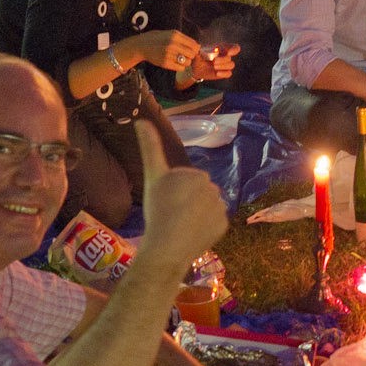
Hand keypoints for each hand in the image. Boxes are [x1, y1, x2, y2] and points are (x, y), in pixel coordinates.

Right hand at [125, 29, 202, 71]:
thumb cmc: (158, 39)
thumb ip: (184, 39)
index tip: (192, 50)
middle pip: (192, 54)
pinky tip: (175, 63)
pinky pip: (181, 68)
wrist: (142, 45)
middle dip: (191, 55)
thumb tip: (198, 46)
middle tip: (186, 55)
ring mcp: (168, 54)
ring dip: (186, 62)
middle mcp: (172, 44)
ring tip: (179, 59)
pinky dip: (180, 67)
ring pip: (187, 62)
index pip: (194, 44)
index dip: (195, 48)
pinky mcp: (165, 63)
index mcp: (175, 35)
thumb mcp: (170, 34)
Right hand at [130, 126, 226, 274]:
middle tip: (171, 215)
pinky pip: (213, 224)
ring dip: (196, 215)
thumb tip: (141, 119)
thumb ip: (150, 147)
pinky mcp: (224, 225)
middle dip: (186, 202)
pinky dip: (205, 228)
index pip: (184, 183)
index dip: (172, 194)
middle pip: (197, 195)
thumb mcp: (152, 177)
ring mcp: (220, 207)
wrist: (168, 245)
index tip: (164, 203)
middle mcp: (212, 187)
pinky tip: (192, 234)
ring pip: (206, 209)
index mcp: (196, 175)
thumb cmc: (158, 210)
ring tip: (180, 226)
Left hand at [187, 43, 238, 83]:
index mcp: (222, 48)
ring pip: (231, 65)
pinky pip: (229, 73)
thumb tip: (199, 46)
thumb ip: (200, 49)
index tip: (229, 52)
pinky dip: (224, 73)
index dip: (235, 50)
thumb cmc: (198, 56)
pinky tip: (217, 73)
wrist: (196, 68)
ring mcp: (225, 65)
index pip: (235, 47)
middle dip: (223, 60)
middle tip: (214, 61)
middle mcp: (225, 56)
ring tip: (214, 66)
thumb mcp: (198, 52)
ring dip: (223, 66)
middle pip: (230, 58)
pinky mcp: (223, 73)